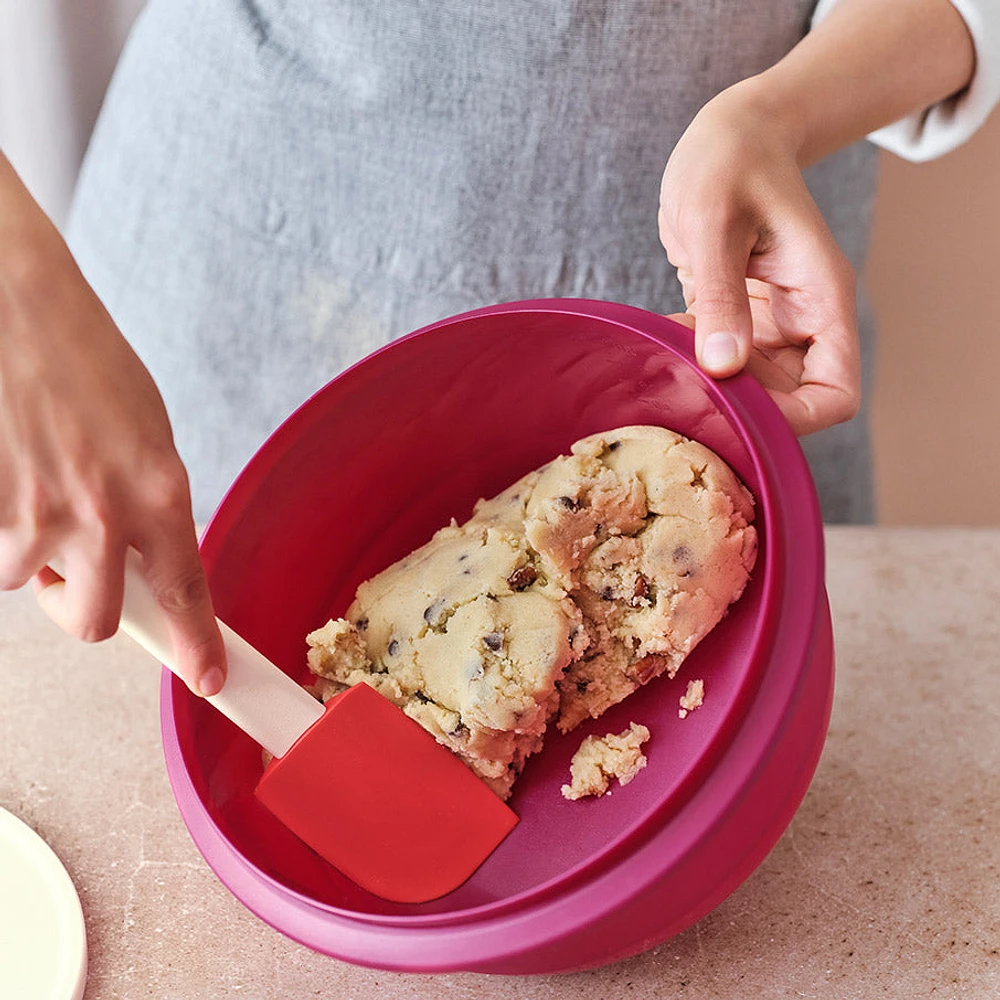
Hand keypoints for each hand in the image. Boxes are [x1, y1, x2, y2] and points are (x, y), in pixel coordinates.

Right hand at [0, 156, 224, 694]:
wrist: (17, 311)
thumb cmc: (86, 366)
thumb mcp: (146, 438)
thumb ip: (149, 508)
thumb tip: (142, 564)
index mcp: (158, 492)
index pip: (184, 593)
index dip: (197, 645)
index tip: (209, 680)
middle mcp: (99, 514)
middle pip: (92, 622)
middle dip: (80, 610)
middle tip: (70, 573)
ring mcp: (32, 515)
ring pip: (24, 579)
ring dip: (27, 549)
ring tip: (31, 479)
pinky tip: (7, 473)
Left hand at [658, 82, 860, 435]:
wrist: (727, 135)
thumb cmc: (730, 163)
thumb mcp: (717, 224)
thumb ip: (720, 296)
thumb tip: (723, 367)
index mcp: (820, 299)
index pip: (835, 394)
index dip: (796, 419)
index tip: (740, 416)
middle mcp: (800, 321)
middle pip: (789, 404)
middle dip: (741, 409)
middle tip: (686, 390)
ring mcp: (766, 324)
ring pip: (749, 391)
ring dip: (709, 387)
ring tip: (669, 360)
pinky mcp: (733, 319)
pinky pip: (718, 364)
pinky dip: (690, 364)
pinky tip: (663, 342)